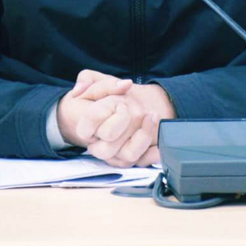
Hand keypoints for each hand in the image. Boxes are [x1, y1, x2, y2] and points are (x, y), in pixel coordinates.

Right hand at [58, 69, 173, 166]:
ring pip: (129, 155)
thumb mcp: (98, 85)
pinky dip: (153, 152)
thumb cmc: (101, 100)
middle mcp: (99, 145)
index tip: (118, 102)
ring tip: (151, 115)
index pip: (88, 128)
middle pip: (107, 147)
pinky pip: (143, 161)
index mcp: (86, 128)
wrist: (114, 113)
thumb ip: (105, 84)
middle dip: (124, 124)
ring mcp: (115, 155)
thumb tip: (125, 85)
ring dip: (144, 135)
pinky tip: (160, 140)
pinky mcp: (131, 159)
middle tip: (133, 109)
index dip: (103, 114)